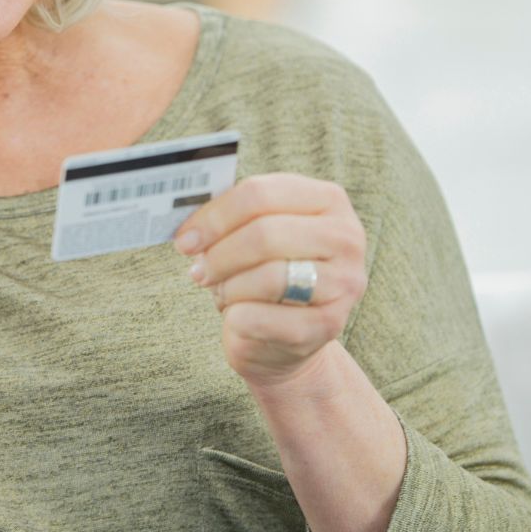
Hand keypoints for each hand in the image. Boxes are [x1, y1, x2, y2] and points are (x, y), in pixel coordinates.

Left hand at [173, 173, 368, 388]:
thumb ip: (230, 219)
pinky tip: (237, 318)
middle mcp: (346, 237)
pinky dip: (237, 318)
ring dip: (230, 287)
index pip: (260, 193)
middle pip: (264, 233)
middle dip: (220, 255)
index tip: (185, 238)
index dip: (214, 217)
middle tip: (198, 270)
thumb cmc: (265, 274)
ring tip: (222, 292)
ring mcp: (344, 283)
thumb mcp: (254, 235)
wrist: (287, 338)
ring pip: (268, 277)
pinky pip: (263, 318)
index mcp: (328, 200)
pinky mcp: (329, 325)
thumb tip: (188, 226)